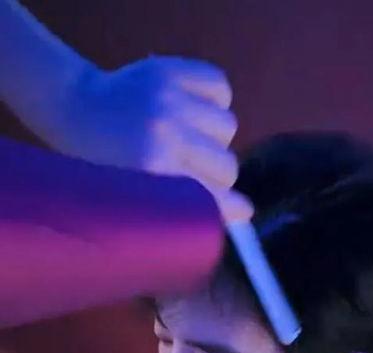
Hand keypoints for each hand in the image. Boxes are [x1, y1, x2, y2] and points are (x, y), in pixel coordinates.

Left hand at [54, 55, 252, 221]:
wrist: (76, 109)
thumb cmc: (105, 164)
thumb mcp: (138, 195)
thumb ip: (186, 206)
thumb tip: (245, 212)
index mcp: (154, 169)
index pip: (214, 196)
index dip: (232, 207)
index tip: (242, 210)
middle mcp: (166, 130)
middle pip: (227, 165)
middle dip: (216, 174)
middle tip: (193, 170)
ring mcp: (169, 96)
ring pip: (228, 126)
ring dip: (214, 136)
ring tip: (189, 137)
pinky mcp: (171, 69)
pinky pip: (220, 87)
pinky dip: (214, 100)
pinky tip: (194, 110)